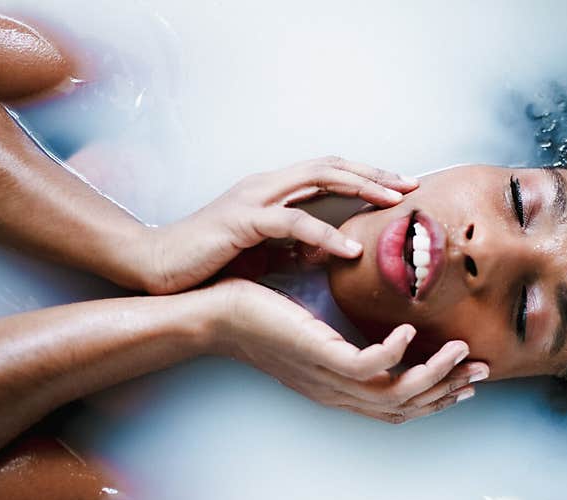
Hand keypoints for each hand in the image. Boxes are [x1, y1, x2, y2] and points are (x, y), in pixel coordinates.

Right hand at [139, 156, 417, 293]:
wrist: (156, 267)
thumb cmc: (210, 261)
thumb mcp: (263, 251)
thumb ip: (295, 245)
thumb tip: (327, 250)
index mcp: (273, 191)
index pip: (329, 172)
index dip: (367, 176)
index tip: (402, 189)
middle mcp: (266, 185)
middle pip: (331, 165)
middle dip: (374, 173)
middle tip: (411, 186)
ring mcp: (253, 198)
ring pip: (316, 178)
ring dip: (359, 188)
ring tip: (393, 204)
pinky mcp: (241, 221)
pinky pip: (291, 222)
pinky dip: (324, 233)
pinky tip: (349, 249)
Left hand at [212, 279, 489, 422]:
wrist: (214, 314)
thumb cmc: (260, 316)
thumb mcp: (310, 330)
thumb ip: (343, 336)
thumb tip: (373, 321)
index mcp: (338, 387)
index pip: (397, 405)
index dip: (436, 397)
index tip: (466, 379)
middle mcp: (336, 391)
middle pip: (404, 407)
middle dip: (447, 392)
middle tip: (481, 372)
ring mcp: (327, 377)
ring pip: (394, 392)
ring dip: (434, 374)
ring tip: (462, 351)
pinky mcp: (316, 355)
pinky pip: (368, 365)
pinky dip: (396, 352)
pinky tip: (411, 330)